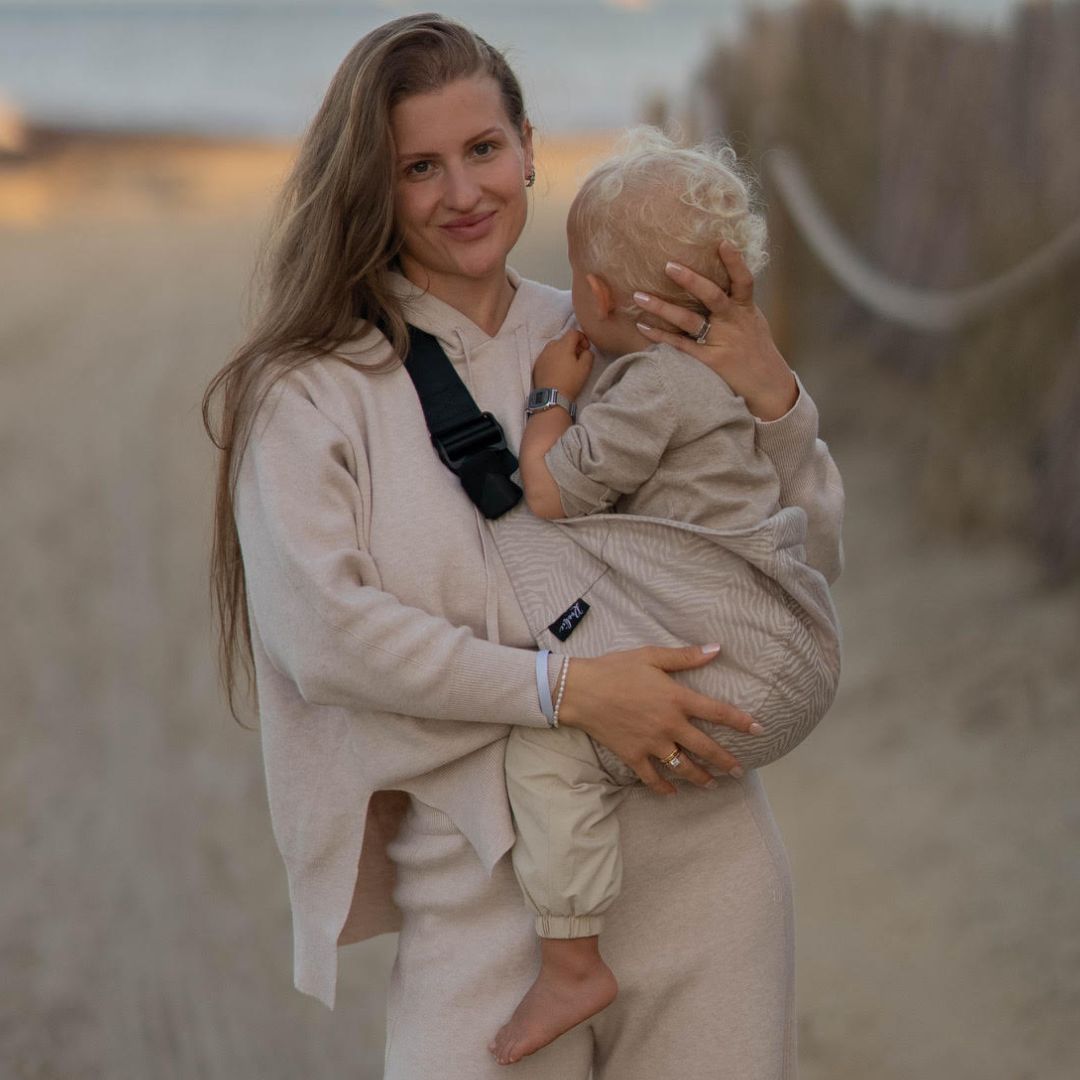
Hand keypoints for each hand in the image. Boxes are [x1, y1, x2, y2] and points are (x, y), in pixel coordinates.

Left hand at [533, 328, 593, 398]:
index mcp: (563, 345)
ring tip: (567, 364)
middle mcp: (550, 347)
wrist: (551, 397)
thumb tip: (586, 351)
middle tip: (578, 357)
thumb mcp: (585, 368)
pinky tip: (558, 371)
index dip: (582, 338)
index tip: (586, 348)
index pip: (574, 332)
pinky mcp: (537, 365)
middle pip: (563, 339)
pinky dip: (554, 359)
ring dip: (562, 352)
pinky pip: (547, 357)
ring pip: (554, 348)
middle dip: (572, 345)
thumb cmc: (570, 382)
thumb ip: (589, 354)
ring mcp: (542, 356)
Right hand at [556, 644, 763, 794]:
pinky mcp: (633, 756)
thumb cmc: (615, 668)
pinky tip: (673, 793)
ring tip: (713, 784)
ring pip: (684, 768)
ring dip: (702, 778)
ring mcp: (652, 744)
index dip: (741, 721)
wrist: (580, 690)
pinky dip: (664, 788)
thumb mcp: (651, 656)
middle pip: (706, 749)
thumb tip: (717, 649)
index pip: (718, 712)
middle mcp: (669, 725)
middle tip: (740, 771)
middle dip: (727, 762)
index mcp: (676, 699)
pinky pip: (652, 778)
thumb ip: (685, 656)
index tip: (759, 730)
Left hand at [633, 243, 797, 420]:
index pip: (744, 281)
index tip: (722, 242)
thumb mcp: (754, 322)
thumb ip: (737, 303)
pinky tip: (643, 325)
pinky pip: (681, 345)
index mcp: (746, 310)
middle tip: (668, 265)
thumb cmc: (758, 351)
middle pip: (712, 296)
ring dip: (662, 308)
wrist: (769, 387)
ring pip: (689, 321)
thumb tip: (720, 278)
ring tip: (639, 296)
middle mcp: (734, 323)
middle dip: (691, 280)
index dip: (735, 261)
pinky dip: (660, 335)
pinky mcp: (710, 361)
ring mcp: (721, 342)